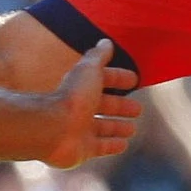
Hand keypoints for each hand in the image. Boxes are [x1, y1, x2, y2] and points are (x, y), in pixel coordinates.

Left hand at [36, 41, 140, 169]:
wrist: (53, 128)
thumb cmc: (71, 97)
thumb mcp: (89, 70)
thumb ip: (98, 56)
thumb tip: (106, 41)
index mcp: (82, 87)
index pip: (104, 80)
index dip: (119, 78)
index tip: (134, 80)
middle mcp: (81, 108)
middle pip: (105, 105)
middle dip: (121, 106)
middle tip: (137, 108)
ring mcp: (82, 129)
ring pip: (104, 127)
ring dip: (118, 126)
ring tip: (132, 128)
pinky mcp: (84, 148)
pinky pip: (101, 147)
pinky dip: (113, 145)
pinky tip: (123, 144)